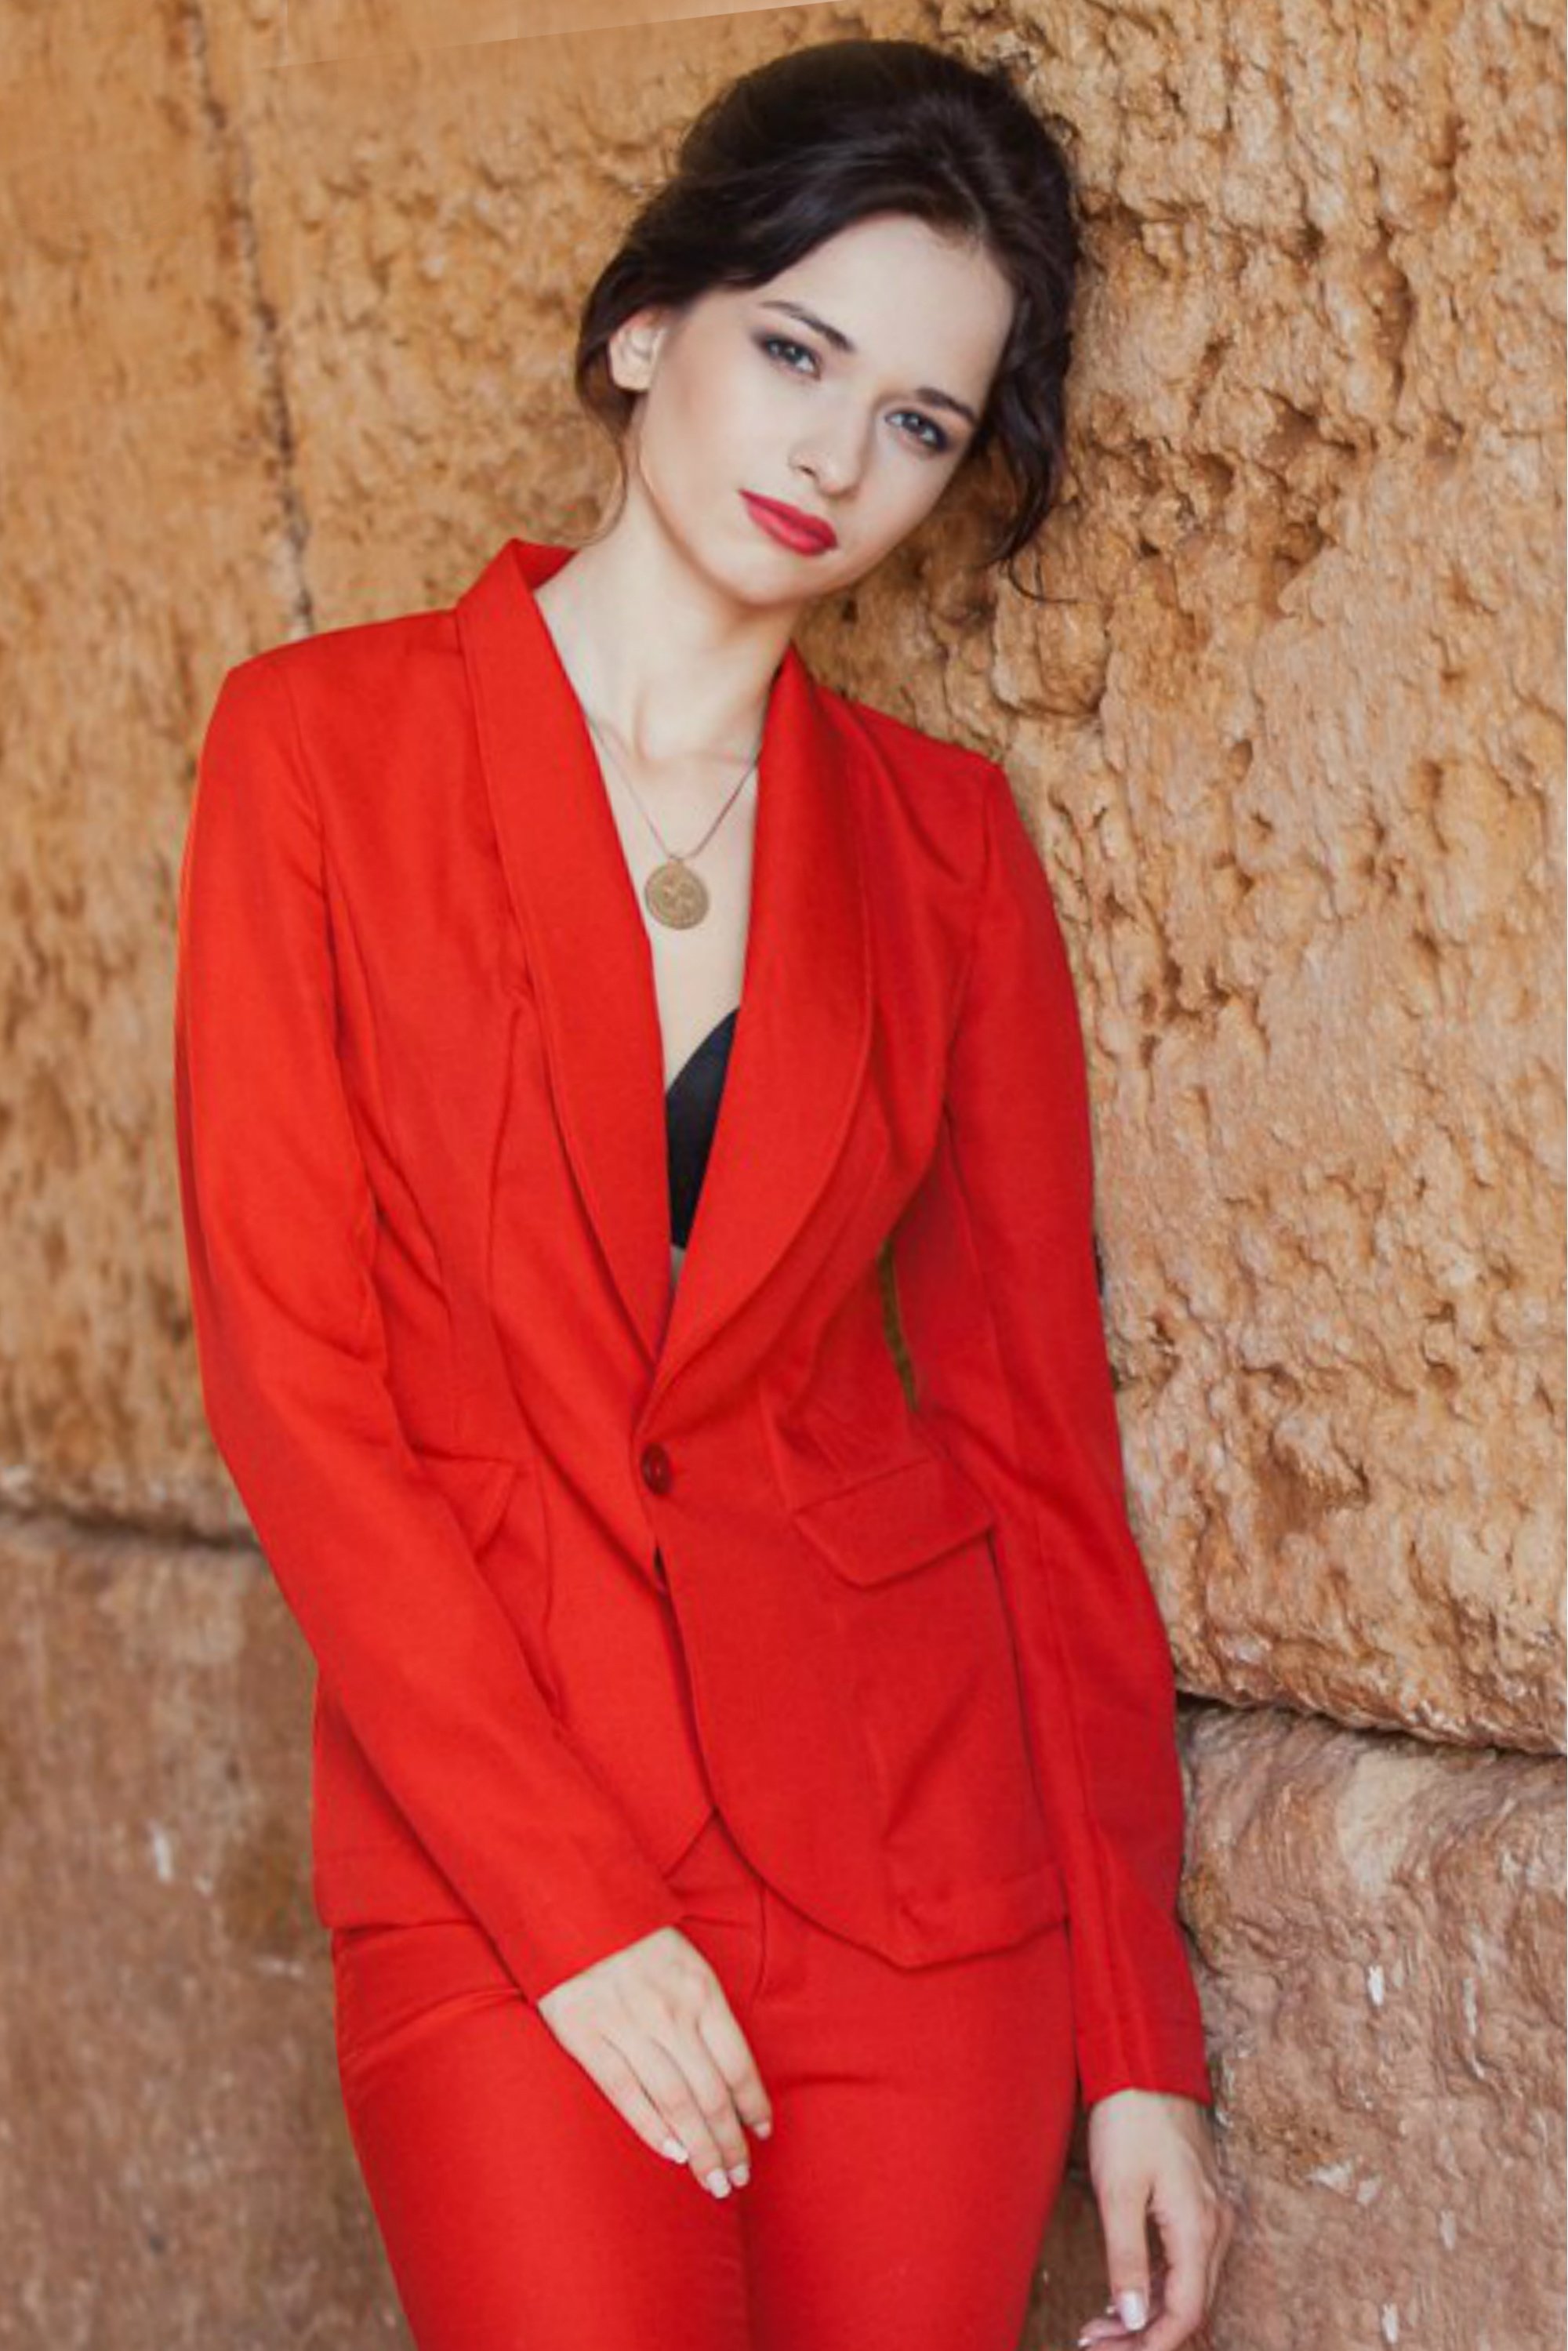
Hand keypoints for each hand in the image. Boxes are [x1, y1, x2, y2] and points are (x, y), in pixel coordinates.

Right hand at [536, 1923, 773, 2199]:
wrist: (570, 1899)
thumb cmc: (631, 1933)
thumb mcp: (683, 1959)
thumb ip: (703, 2008)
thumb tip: (725, 2065)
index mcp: (700, 1991)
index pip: (737, 2063)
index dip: (753, 2105)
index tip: (762, 2135)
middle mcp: (671, 2012)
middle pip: (711, 2094)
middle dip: (729, 2142)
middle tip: (739, 2179)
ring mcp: (628, 2025)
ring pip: (676, 2102)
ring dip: (701, 2149)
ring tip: (714, 2182)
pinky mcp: (586, 2035)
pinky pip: (625, 2091)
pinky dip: (652, 2127)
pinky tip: (672, 2154)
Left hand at [1074, 2089, 1235, 2349]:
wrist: (1146, 2063)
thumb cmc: (1129, 2119)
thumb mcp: (1118, 2191)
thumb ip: (1126, 2258)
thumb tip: (1133, 2318)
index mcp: (1198, 2226)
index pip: (1186, 2311)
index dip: (1149, 2342)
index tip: (1106, 2349)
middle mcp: (1215, 2226)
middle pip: (1190, 2306)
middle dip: (1143, 2334)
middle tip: (1093, 2340)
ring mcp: (1212, 2214)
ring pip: (1189, 2286)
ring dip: (1149, 2312)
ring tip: (1100, 2324)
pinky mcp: (1200, 2204)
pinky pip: (1187, 2263)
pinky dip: (1158, 2285)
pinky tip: (1126, 2291)